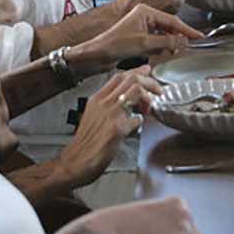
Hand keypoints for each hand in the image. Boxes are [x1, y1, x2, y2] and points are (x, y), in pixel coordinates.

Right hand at [55, 67, 159, 187]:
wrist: (75, 161)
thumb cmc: (85, 142)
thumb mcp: (93, 115)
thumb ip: (108, 104)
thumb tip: (127, 98)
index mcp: (97, 99)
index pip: (119, 76)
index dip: (137, 72)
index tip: (147, 72)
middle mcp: (103, 104)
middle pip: (131, 80)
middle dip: (149, 82)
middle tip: (157, 90)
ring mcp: (110, 115)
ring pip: (136, 91)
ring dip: (148, 97)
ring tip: (149, 107)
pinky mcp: (117, 130)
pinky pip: (137, 118)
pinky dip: (142, 120)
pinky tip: (138, 125)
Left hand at [74, 4, 202, 74]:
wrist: (98, 54)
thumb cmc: (115, 44)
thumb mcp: (144, 43)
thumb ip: (166, 42)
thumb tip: (183, 42)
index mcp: (145, 11)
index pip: (172, 20)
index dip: (186, 29)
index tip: (198, 36)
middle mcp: (144, 16)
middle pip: (169, 26)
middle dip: (177, 37)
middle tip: (187, 46)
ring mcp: (142, 26)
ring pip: (164, 34)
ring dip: (169, 43)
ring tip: (174, 51)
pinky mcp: (139, 36)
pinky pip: (157, 40)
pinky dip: (162, 47)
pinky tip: (164, 52)